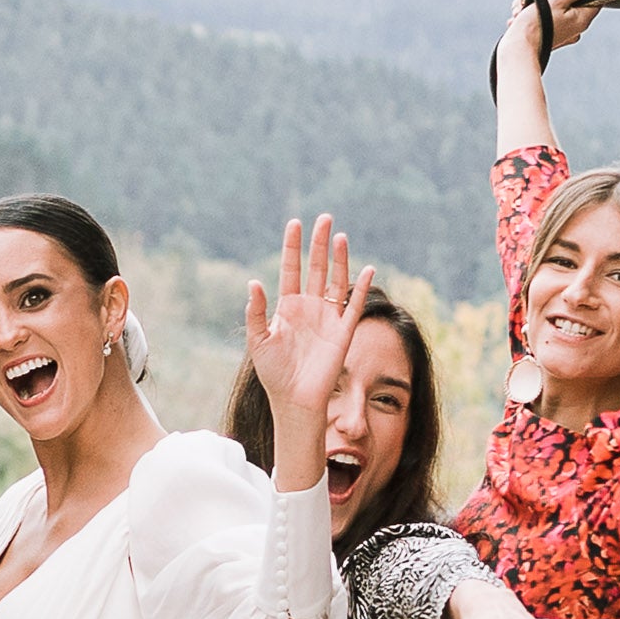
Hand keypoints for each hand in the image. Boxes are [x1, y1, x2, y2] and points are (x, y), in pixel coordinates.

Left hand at [242, 216, 366, 456]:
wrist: (293, 400)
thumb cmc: (273, 373)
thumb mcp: (258, 340)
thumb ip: (256, 312)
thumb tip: (253, 282)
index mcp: (287, 306)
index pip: (291, 269)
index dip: (292, 247)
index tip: (294, 223)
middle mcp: (309, 307)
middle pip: (316, 268)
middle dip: (319, 244)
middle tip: (323, 219)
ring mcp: (328, 317)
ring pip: (336, 280)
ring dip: (339, 259)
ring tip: (340, 236)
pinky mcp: (343, 331)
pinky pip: (354, 305)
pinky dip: (361, 287)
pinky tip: (367, 267)